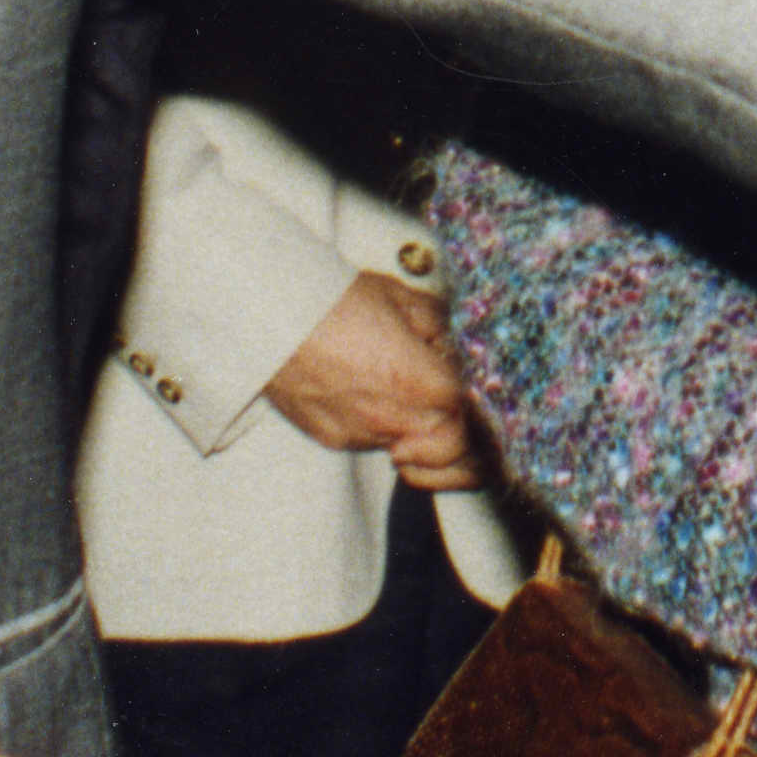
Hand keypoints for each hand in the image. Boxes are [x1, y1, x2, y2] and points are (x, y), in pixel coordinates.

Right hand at [262, 269, 480, 485]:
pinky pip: (373, 443)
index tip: (490, 405)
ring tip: (427, 409)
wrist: (266, 313)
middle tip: (472, 427)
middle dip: (468, 447)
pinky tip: (380, 397)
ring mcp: (359, 433)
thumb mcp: (401, 299)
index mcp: (419, 383)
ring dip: (428, 441)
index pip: (475, 423)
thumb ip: (439, 327)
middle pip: (451, 457)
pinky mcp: (332, 437)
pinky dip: (387, 430)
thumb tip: (458, 341)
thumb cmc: (332, 299)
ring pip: (413, 455)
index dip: (489, 416)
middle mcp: (392, 418)